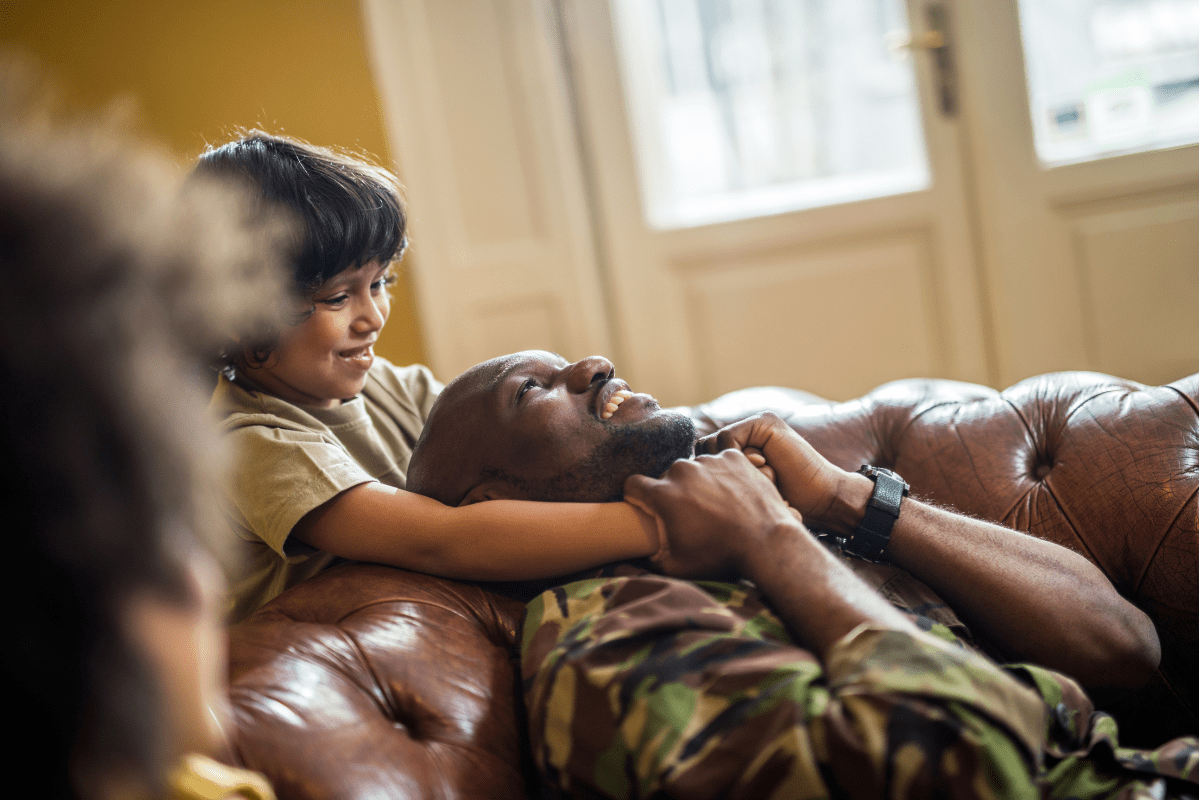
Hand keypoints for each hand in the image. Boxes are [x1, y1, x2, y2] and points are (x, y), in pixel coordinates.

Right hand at [623, 449, 802, 578]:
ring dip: (700, 482)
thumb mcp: (676, 565)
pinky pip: (719, 461)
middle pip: (667, 476)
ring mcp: (710, 461)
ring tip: (717, 505)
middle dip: (673, 492)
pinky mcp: (733, 457)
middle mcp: (683, 471)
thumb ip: (648, 557)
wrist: (768, 543)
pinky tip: (733, 494)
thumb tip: (629, 556)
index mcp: (663, 495)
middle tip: (691, 513)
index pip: (632, 484)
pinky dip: (723, 474)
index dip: (636, 496)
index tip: (646, 506)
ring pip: (695, 467)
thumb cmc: (721, 557)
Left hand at [695, 412, 853, 529]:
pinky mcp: (764, 423)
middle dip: (717, 477)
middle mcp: (742, 436)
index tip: (731, 500)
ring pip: (713, 446)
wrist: (820, 500)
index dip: (707, 482)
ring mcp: (753, 426)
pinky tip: (767, 469)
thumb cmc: (780, 507)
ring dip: (730, 471)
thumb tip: (678, 489)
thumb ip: (716, 488)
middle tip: (749, 491)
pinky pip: (729, 439)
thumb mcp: (741, 497)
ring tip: (762, 480)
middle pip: (702, 452)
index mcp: (735, 452)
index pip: (700, 461)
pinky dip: (742, 459)